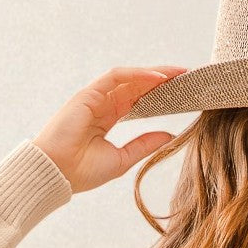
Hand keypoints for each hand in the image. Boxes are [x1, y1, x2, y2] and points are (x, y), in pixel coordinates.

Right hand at [32, 65, 187, 192]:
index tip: (184, 94)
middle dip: (164, 79)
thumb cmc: (84, 171)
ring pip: (130, 78)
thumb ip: (144, 144)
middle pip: (138, 85)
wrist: (58, 174)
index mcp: (109, 118)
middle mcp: (103, 104)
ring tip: (180, 73)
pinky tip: (159, 78)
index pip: (140, 100)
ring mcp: (95, 97)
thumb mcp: (123, 159)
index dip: (161, 95)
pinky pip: (117, 76)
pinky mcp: (89, 93)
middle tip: (189, 77)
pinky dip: (138, 75)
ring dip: (155, 73)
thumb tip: (170, 136)